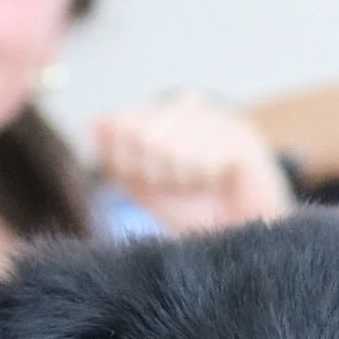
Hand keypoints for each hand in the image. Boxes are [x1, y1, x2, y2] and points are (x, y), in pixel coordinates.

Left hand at [92, 91, 294, 233]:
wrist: (240, 234)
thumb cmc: (193, 209)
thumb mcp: (144, 186)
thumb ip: (118, 156)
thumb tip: (96, 123)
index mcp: (162, 111)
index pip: (122, 127)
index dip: (131, 166)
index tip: (154, 181)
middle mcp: (188, 104)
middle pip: (144, 137)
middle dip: (157, 173)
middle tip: (182, 184)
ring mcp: (216, 115)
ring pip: (172, 148)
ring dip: (183, 178)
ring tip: (202, 183)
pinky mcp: (241, 135)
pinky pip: (203, 158)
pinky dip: (207, 179)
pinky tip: (220, 180)